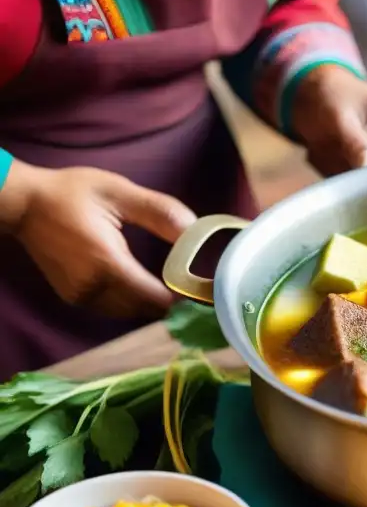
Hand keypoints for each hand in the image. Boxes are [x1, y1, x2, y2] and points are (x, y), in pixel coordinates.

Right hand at [5, 163, 195, 316]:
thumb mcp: (120, 192)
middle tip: (191, 285)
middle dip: (170, 301)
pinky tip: (143, 284)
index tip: (201, 287)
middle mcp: (92, 288)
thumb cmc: (72, 193)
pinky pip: (113, 309)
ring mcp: (80, 297)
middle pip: (145, 310)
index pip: (155, 299)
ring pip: (129, 313)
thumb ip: (159, 213)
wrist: (24, 204)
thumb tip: (195, 230)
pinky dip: (131, 301)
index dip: (181, 296)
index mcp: (107, 264)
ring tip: (172, 285)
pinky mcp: (74, 298)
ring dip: (150, 303)